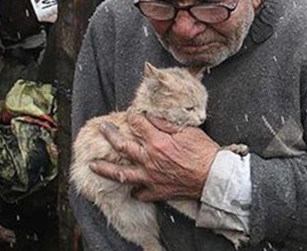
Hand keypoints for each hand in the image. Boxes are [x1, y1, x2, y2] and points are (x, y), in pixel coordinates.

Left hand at [89, 114, 219, 201]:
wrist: (214, 177)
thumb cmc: (204, 152)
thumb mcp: (188, 131)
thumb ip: (166, 123)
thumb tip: (150, 116)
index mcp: (157, 142)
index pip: (138, 124)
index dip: (132, 116)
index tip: (130, 114)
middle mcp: (149, 159)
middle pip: (122, 146)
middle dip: (110, 135)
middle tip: (102, 129)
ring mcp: (150, 177)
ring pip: (121, 174)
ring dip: (105, 169)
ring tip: (92, 165)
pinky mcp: (157, 191)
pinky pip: (140, 193)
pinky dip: (134, 191)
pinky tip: (130, 188)